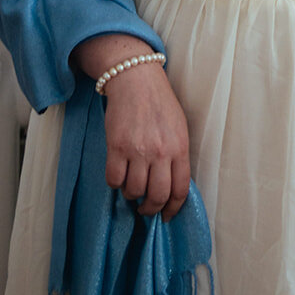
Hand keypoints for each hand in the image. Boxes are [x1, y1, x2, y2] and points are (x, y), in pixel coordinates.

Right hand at [100, 59, 191, 219]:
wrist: (136, 78)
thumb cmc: (159, 102)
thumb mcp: (178, 127)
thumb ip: (177, 155)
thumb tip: (172, 186)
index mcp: (179, 147)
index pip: (180, 190)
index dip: (172, 209)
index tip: (166, 215)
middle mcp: (160, 152)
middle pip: (157, 196)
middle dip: (150, 208)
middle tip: (145, 208)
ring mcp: (138, 150)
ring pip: (134, 191)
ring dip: (131, 194)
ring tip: (131, 186)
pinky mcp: (116, 146)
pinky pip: (114, 179)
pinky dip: (115, 183)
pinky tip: (118, 175)